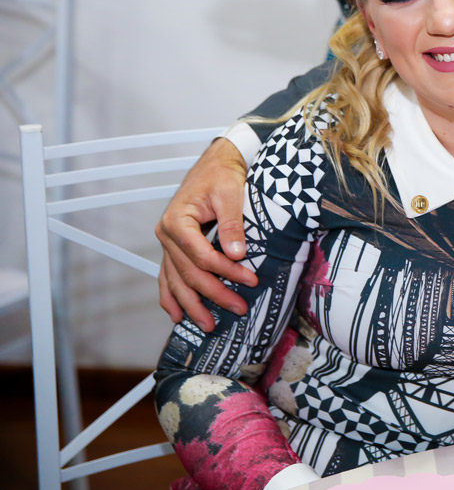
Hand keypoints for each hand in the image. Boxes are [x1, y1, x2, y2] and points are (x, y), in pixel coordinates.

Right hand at [156, 138, 255, 330]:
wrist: (216, 164)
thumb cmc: (222, 175)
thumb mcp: (230, 194)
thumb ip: (232, 224)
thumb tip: (237, 254)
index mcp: (177, 222)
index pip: (201, 256)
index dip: (226, 271)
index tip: (250, 280)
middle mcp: (167, 235)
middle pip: (189, 273)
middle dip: (214, 294)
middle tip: (238, 308)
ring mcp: (168, 244)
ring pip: (176, 281)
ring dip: (192, 304)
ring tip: (208, 325)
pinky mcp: (174, 248)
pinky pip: (168, 276)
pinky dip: (171, 296)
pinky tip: (177, 315)